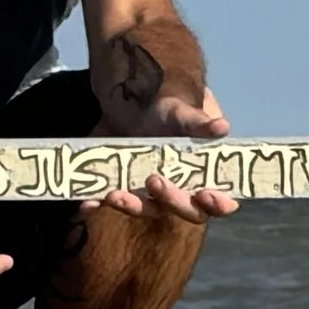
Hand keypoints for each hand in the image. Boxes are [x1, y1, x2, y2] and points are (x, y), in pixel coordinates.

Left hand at [87, 87, 239, 223]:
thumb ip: (200, 122)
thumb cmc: (169, 107)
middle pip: (182, 210)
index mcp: (202, 175)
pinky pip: (109, 202)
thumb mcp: (183, 111)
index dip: (217, 204)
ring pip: (144, 209)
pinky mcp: (119, 186)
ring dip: (131, 206)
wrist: (130, 99)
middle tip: (155, 180)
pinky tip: (87, 203)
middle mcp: (177, 189)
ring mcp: (146, 192)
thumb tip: (221, 127)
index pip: (217, 200)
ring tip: (116, 193)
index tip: (207, 195)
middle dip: (171, 201)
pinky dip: (97, 204)